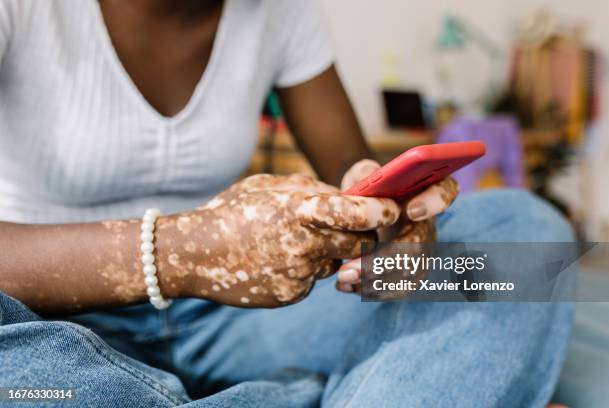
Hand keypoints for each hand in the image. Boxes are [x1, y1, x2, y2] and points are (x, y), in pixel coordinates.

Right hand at [156, 174, 399, 306]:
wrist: (192, 256)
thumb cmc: (230, 212)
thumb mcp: (268, 186)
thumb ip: (308, 189)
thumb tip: (341, 194)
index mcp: (298, 210)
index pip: (354, 213)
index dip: (379, 212)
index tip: (391, 211)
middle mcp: (303, 244)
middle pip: (358, 243)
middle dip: (360, 235)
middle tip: (350, 226)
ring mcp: (298, 274)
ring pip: (336, 262)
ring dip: (327, 252)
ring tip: (290, 242)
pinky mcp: (291, 295)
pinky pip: (314, 280)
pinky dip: (305, 269)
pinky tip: (276, 261)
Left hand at [336, 159, 458, 292]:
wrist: (356, 215)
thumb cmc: (363, 190)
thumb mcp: (360, 176)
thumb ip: (366, 175)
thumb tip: (370, 183)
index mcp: (423, 192)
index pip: (445, 191)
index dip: (434, 202)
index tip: (411, 210)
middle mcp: (427, 224)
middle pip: (420, 245)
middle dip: (385, 259)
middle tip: (351, 268)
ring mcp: (420, 250)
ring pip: (409, 273)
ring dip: (374, 280)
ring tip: (343, 278)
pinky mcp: (407, 272)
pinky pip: (397, 288)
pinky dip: (369, 289)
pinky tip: (343, 286)